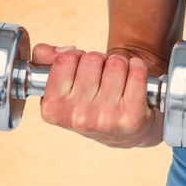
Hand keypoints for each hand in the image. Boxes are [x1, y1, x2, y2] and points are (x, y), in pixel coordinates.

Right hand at [31, 44, 163, 148]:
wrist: (124, 133)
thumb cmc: (90, 103)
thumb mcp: (62, 86)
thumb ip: (46, 61)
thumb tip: (56, 52)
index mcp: (53, 108)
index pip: (65, 59)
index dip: (76, 58)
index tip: (81, 71)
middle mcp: (77, 117)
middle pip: (92, 59)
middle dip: (99, 61)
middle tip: (102, 77)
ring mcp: (105, 118)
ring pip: (116, 63)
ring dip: (120, 64)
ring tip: (118, 80)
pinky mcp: (131, 117)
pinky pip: (137, 71)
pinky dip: (138, 67)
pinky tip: (134, 80)